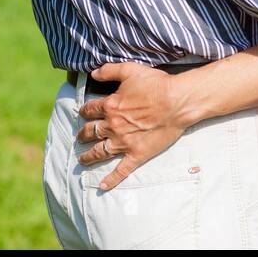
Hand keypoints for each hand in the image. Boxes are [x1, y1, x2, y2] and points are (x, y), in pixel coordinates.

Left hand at [75, 62, 194, 190]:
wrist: (177, 102)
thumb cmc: (156, 84)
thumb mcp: (130, 70)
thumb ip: (109, 70)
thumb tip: (93, 72)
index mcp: (110, 106)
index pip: (90, 110)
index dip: (84, 111)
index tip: (82, 113)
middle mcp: (113, 126)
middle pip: (91, 132)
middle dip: (83, 135)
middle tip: (80, 137)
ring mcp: (124, 143)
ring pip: (99, 152)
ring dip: (88, 156)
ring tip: (82, 160)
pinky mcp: (137, 155)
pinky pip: (121, 170)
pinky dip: (111, 180)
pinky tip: (102, 187)